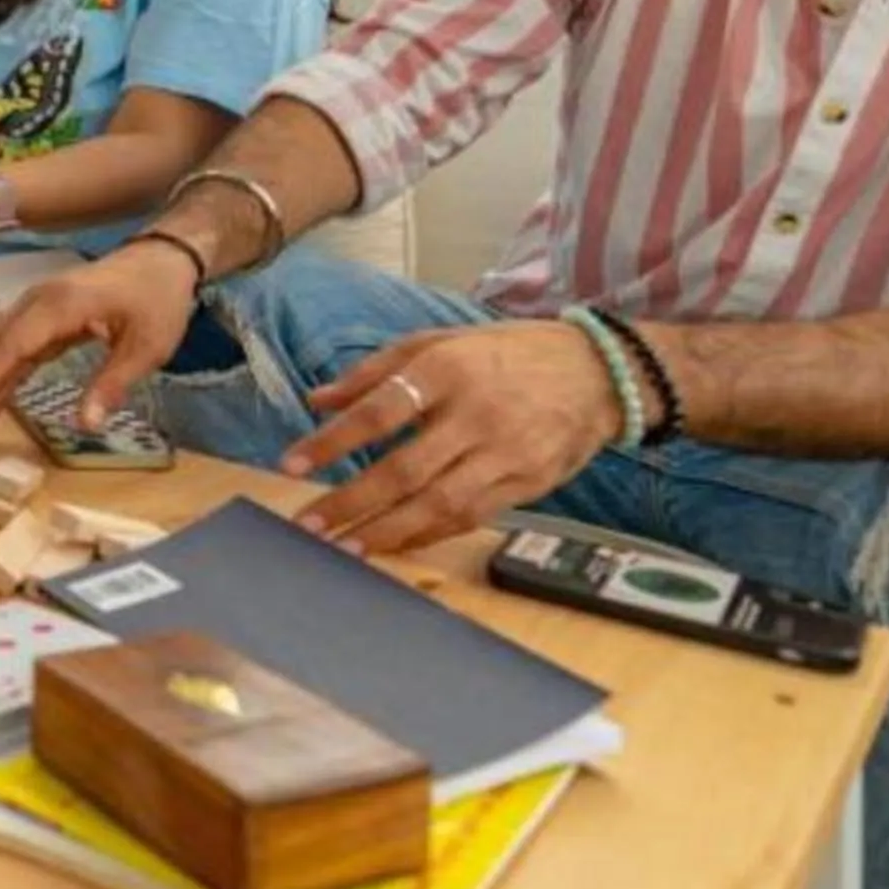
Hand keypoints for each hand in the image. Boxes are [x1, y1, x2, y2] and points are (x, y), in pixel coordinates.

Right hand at [0, 236, 203, 431]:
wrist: (162, 260)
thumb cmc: (157, 299)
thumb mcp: (147, 346)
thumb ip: (111, 383)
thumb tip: (85, 425)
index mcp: (58, 306)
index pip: (10, 347)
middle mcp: (35, 304)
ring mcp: (35, 311)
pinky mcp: (41, 321)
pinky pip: (7, 351)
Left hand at [282, 323, 625, 556]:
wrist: (598, 373)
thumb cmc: (505, 355)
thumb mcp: (438, 342)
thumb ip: (374, 371)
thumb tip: (317, 399)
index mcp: (447, 369)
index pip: (378, 410)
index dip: (331, 441)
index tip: (290, 463)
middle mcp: (476, 414)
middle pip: (404, 469)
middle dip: (351, 501)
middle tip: (310, 524)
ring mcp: (506, 453)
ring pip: (438, 504)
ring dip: (387, 531)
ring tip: (346, 546)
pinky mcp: (529, 484)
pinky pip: (470, 518)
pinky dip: (429, 535)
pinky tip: (395, 543)